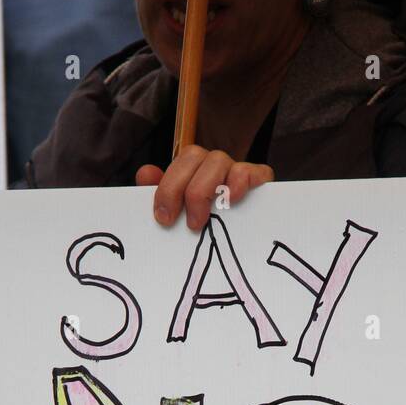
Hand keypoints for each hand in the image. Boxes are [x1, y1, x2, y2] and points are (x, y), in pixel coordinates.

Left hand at [136, 147, 274, 231]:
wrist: (240, 249)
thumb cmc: (205, 228)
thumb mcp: (180, 215)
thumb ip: (160, 194)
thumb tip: (146, 173)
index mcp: (192, 169)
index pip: (177, 162)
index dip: (168, 187)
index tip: (164, 217)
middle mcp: (212, 165)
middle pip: (194, 155)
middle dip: (181, 188)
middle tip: (185, 223)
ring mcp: (235, 170)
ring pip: (218, 160)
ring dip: (205, 189)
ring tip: (202, 220)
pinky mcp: (259, 181)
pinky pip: (251, 170)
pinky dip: (240, 181)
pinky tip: (233, 200)